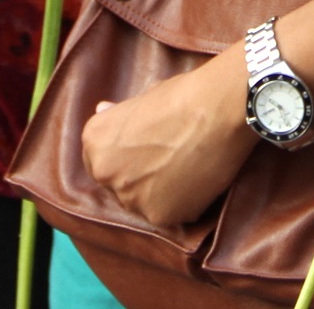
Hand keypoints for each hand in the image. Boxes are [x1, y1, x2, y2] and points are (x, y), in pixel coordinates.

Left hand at [81, 51, 256, 227]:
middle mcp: (104, 173)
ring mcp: (130, 198)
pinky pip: (170, 214)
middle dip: (140, 176)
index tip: (147, 149)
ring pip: (143, 202)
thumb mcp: (143, 99)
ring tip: (187, 168)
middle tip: (171, 158)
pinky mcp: (159, 216)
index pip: (101, 160)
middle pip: (120, 184)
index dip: (127, 155)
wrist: (218, 110)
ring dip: (161, 192)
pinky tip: (198, 181)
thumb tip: (102, 109)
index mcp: (94, 141)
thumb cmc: (183, 96)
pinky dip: (183, 203)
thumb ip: (120, 117)